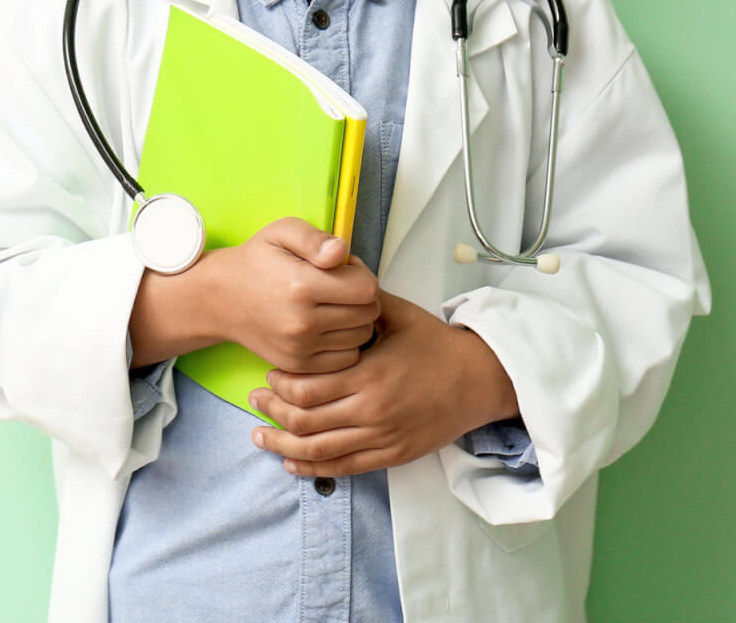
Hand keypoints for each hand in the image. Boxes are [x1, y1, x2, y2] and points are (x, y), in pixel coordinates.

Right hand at [205, 217, 380, 374]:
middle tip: (339, 286)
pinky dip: (345, 342)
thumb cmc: (256, 262)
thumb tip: (341, 252)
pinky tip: (328, 326)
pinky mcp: (299, 365)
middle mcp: (302, 322)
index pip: (367, 288)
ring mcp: (300, 348)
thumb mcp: (281, 232)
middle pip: (368, 313)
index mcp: (300, 285)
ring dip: (355, 320)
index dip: (361, 273)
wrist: (221, 299)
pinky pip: (347, 357)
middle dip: (361, 296)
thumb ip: (314, 238)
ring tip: (332, 305)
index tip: (344, 269)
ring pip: (362, 336)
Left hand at [244, 290, 518, 476]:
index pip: (307, 389)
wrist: (480, 380)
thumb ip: (362, 299)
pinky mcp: (392, 455)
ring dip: (283, 446)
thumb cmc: (437, 345)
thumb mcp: (399, 315)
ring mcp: (382, 437)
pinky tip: (292, 463)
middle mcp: (372, 411)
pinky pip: (344, 467)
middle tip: (255, 401)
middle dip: (273, 413)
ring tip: (260, 436)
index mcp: (368, 375)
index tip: (268, 375)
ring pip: (319, 450)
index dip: (281, 385)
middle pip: (306, 421)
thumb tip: (335, 268)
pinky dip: (313, 468)